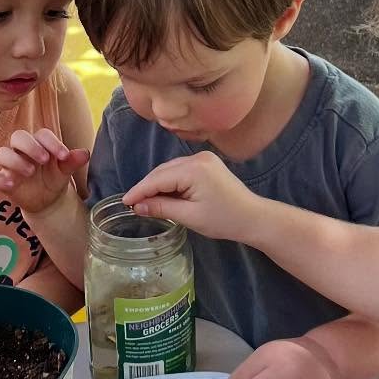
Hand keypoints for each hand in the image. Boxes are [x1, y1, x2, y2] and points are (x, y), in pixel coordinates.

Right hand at [0, 128, 88, 215]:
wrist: (48, 201)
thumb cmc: (54, 178)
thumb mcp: (64, 170)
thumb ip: (72, 161)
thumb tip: (85, 153)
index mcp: (39, 144)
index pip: (42, 134)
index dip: (52, 142)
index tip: (64, 156)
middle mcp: (22, 151)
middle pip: (18, 136)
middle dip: (30, 146)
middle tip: (44, 160)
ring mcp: (10, 166)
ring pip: (2, 153)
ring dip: (15, 160)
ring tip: (30, 172)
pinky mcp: (2, 182)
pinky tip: (10, 185)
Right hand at [122, 152, 258, 244]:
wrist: (253, 217)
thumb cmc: (224, 220)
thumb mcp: (190, 216)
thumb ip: (162, 208)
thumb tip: (138, 206)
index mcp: (194, 169)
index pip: (158, 178)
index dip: (139, 190)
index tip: (124, 202)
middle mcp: (197, 158)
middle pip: (163, 171)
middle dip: (147, 187)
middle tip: (132, 204)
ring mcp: (203, 158)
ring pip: (170, 169)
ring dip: (157, 184)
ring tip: (145, 202)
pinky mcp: (207, 163)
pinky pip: (180, 170)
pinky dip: (170, 182)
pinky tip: (163, 194)